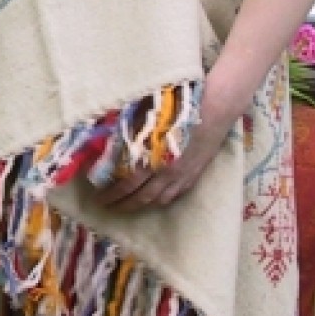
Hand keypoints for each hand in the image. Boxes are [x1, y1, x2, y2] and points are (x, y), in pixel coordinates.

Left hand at [97, 106, 236, 211]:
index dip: (112, 195)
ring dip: (142, 206)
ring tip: (128, 206)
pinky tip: (155, 200)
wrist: (214, 109)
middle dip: (123, 205)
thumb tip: (108, 141)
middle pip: (142, 198)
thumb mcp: (148, 117)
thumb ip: (129, 132)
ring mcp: (183, 177)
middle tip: (109, 208)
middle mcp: (168, 173)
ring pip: (159, 200)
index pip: (127, 185)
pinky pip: (176, 195)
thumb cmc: (178, 107)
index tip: (99, 199)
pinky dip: (162, 200)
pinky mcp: (195, 175)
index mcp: (153, 159)